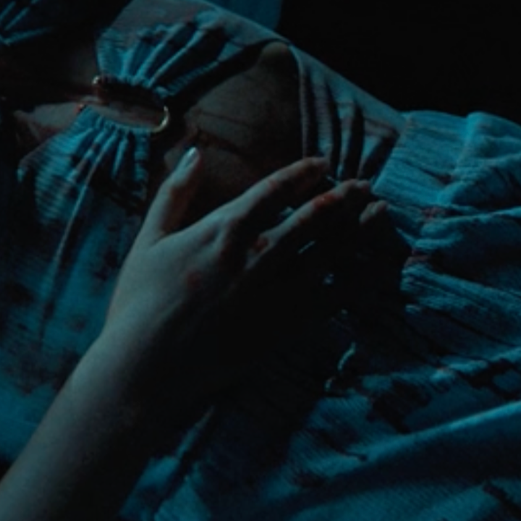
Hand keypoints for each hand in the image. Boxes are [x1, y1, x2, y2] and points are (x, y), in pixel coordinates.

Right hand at [100, 152, 373, 414]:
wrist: (146, 368)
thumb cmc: (139, 304)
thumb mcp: (148, 239)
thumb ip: (174, 193)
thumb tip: (195, 153)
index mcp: (224, 228)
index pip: (276, 189)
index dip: (304, 173)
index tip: (323, 165)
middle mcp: (258, 255)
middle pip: (315, 216)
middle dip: (344, 197)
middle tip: (364, 186)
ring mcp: (276, 292)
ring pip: (332, 252)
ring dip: (361, 230)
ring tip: (381, 215)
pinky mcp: (285, 327)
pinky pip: (335, 299)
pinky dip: (360, 281)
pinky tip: (375, 269)